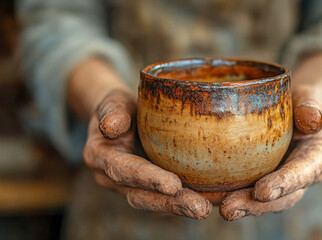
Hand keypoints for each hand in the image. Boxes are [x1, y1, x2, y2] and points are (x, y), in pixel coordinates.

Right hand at [83, 89, 211, 218]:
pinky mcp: (146, 190)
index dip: (148, 179)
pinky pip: (164, 200)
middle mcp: (112, 178)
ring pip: (154, 203)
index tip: (174, 185)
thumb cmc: (119, 107)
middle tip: (200, 209)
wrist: (120, 119)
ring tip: (205, 209)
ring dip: (180, 208)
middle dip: (171, 204)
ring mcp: (129, 188)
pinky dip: (185, 202)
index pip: (124, 170)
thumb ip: (112, 111)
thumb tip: (110, 126)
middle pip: (141, 196)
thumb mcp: (113, 101)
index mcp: (101, 157)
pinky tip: (209, 202)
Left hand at [219, 85, 321, 220]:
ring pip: (266, 201)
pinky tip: (208, 197)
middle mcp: (305, 174)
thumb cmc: (302, 100)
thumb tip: (313, 120)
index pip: (304, 171)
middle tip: (228, 210)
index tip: (262, 192)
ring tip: (217, 208)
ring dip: (241, 206)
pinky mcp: (266, 179)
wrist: (297, 109)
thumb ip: (312, 107)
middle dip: (256, 206)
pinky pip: (250, 192)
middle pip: (283, 197)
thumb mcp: (311, 97)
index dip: (285, 184)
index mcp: (319, 154)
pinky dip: (230, 196)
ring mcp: (285, 181)